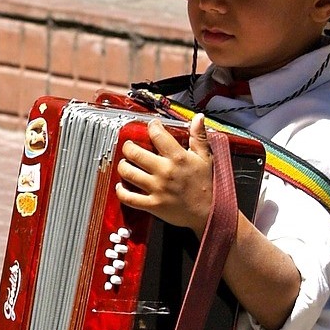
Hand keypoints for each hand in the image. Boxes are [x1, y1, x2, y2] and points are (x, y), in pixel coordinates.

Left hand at [114, 114, 214, 233]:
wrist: (208, 212)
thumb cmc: (206, 184)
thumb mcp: (206, 157)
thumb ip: (199, 136)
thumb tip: (198, 117)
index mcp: (178, 158)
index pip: (157, 134)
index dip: (151, 126)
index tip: (151, 126)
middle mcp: (165, 171)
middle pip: (134, 153)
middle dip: (128, 146)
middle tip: (130, 146)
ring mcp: (157, 189)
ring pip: (128, 173)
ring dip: (123, 165)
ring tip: (125, 163)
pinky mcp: (152, 205)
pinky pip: (129, 198)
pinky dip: (121, 191)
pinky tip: (121, 185)